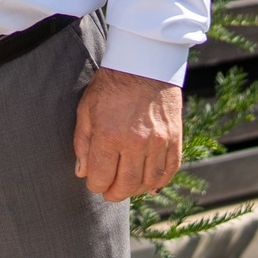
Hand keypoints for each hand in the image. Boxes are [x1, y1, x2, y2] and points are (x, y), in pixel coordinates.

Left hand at [72, 66, 182, 202]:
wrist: (144, 64)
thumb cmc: (110, 87)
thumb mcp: (86, 111)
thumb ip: (82, 144)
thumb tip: (82, 172)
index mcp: (110, 136)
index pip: (101, 178)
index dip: (95, 184)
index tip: (94, 181)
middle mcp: (136, 142)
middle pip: (127, 184)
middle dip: (115, 193)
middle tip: (110, 192)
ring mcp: (159, 141)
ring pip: (150, 181)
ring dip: (137, 189)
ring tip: (128, 186)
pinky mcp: (175, 137)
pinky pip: (171, 169)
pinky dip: (161, 181)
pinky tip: (151, 184)